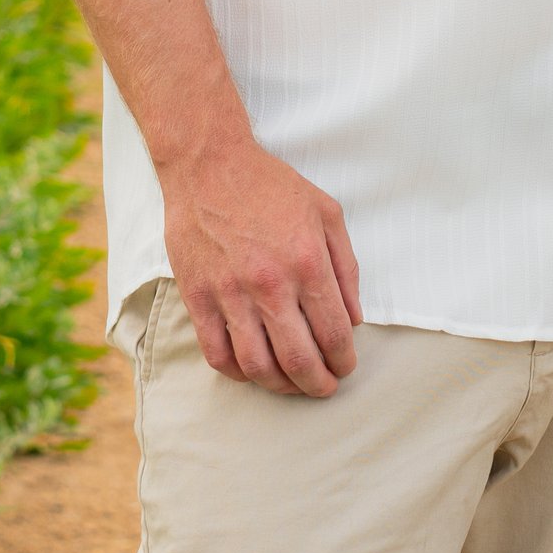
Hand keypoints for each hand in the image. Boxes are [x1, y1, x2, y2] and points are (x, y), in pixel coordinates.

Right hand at [159, 127, 363, 396]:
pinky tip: (252, 370)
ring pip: (257, 366)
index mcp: (307, 262)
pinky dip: (237, 373)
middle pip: (298, 359)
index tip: (345, 367)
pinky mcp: (198, 298)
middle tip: (324, 388)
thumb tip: (353, 318)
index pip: (334, 332)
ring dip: (280, 386)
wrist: (209, 164)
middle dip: (318, 384)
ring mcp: (230, 294)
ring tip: (292, 385)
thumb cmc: (271, 186)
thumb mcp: (326, 213)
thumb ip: (346, 266)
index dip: (344, 360)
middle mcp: (270, 283)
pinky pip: (217, 354)